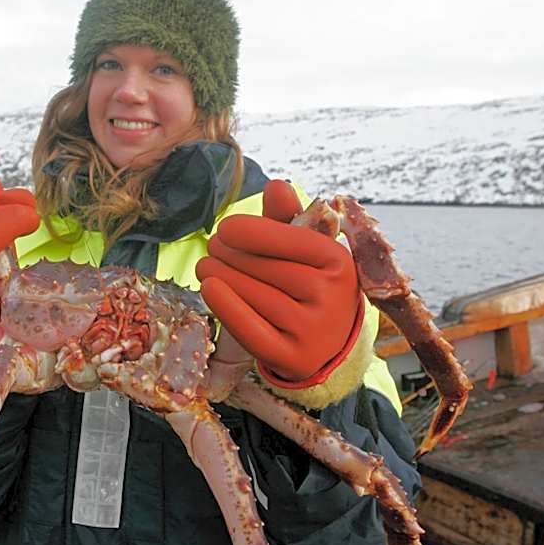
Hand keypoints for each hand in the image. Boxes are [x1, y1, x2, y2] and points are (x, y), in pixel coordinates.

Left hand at [196, 180, 359, 381]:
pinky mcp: (295, 359)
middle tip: (212, 248)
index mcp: (338, 262)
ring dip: (221, 277)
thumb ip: (288, 220)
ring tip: (204, 266)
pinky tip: (208, 289)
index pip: (291, 240)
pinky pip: (252, 331)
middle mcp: (332, 297)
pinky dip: (226, 307)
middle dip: (231, 254)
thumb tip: (276, 185)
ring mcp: (315, 331)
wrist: (329, 344)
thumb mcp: (305, 252)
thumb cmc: (309, 285)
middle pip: (267, 268)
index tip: (225, 228)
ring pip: (255, 296)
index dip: (253, 231)